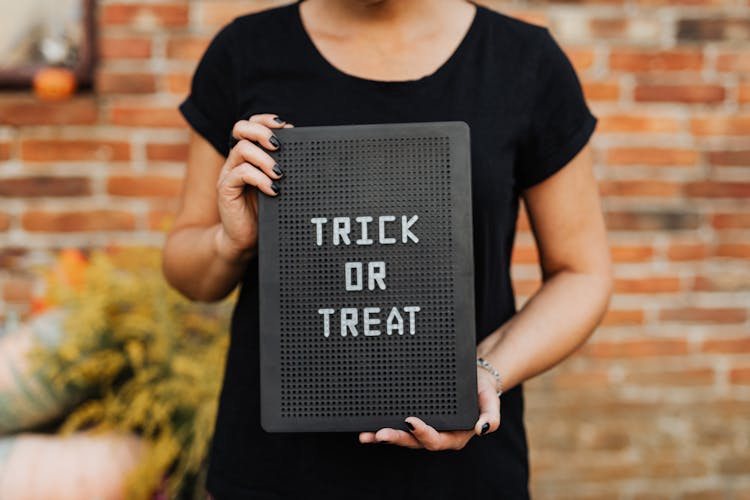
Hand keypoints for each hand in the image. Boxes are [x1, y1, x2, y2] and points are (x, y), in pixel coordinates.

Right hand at [214, 114, 291, 262]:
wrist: (246, 239)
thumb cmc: (265, 212)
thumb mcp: (277, 185)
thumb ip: (284, 168)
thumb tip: (305, 152)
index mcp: (249, 156)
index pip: (251, 125)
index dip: (265, 120)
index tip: (285, 126)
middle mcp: (237, 160)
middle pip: (240, 129)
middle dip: (261, 131)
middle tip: (278, 146)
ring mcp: (229, 173)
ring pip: (242, 150)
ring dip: (265, 159)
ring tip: (279, 174)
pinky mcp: (226, 189)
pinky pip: (240, 174)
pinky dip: (260, 179)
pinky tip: (273, 190)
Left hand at [358, 368, 500, 449]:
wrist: (475, 378)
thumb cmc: (483, 391)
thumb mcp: (491, 402)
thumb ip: (490, 417)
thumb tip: (481, 429)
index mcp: (454, 435)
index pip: (436, 440)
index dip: (422, 433)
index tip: (411, 422)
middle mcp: (437, 434)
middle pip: (413, 441)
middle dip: (396, 438)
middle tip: (380, 434)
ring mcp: (425, 426)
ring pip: (403, 436)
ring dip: (384, 436)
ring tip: (367, 435)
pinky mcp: (416, 416)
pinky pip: (399, 423)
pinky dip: (383, 424)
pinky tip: (368, 424)